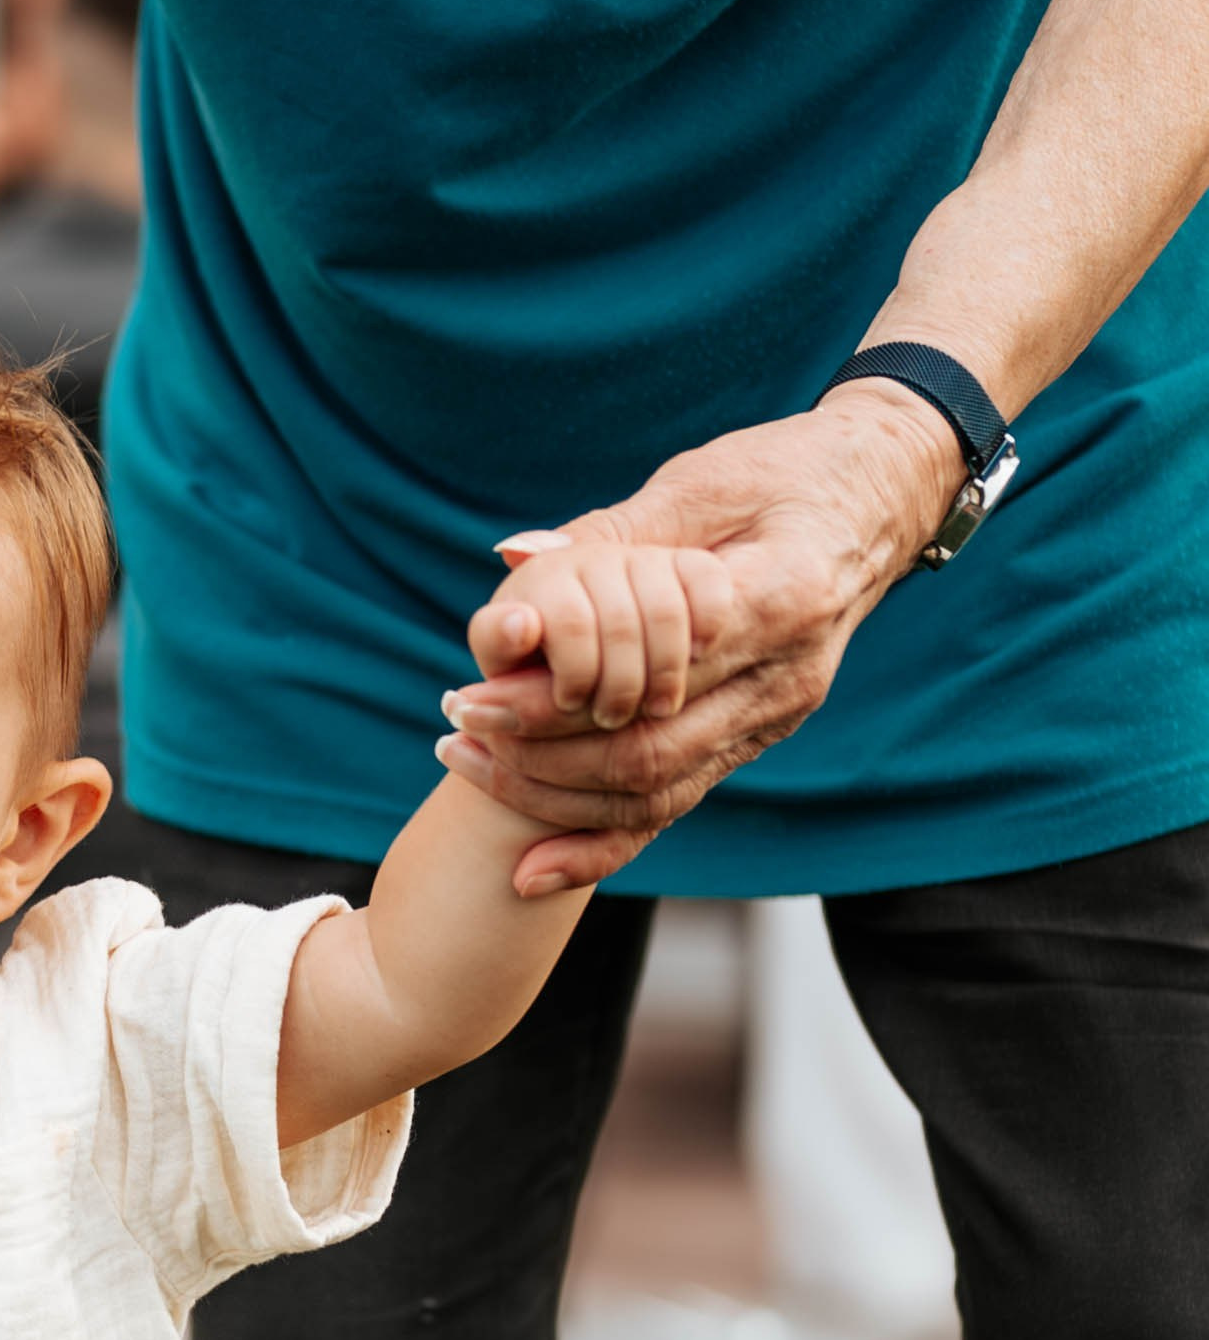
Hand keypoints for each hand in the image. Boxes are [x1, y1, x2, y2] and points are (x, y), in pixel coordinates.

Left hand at [435, 379, 963, 896]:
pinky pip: (674, 807)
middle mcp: (786, 679)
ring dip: (553, 797)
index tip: (474, 692)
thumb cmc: (790, 471)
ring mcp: (775, 718)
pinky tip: (532, 868)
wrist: (883, 496)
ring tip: (470, 762)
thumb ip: (613, 534)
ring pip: (656, 794)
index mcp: (782, 601)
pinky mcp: (758, 737)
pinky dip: (601, 843)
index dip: (551, 697)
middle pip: (647, 754)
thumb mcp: (705, 482)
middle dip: (538, 755)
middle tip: (456, 729)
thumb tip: (517, 560)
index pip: (648, 677)